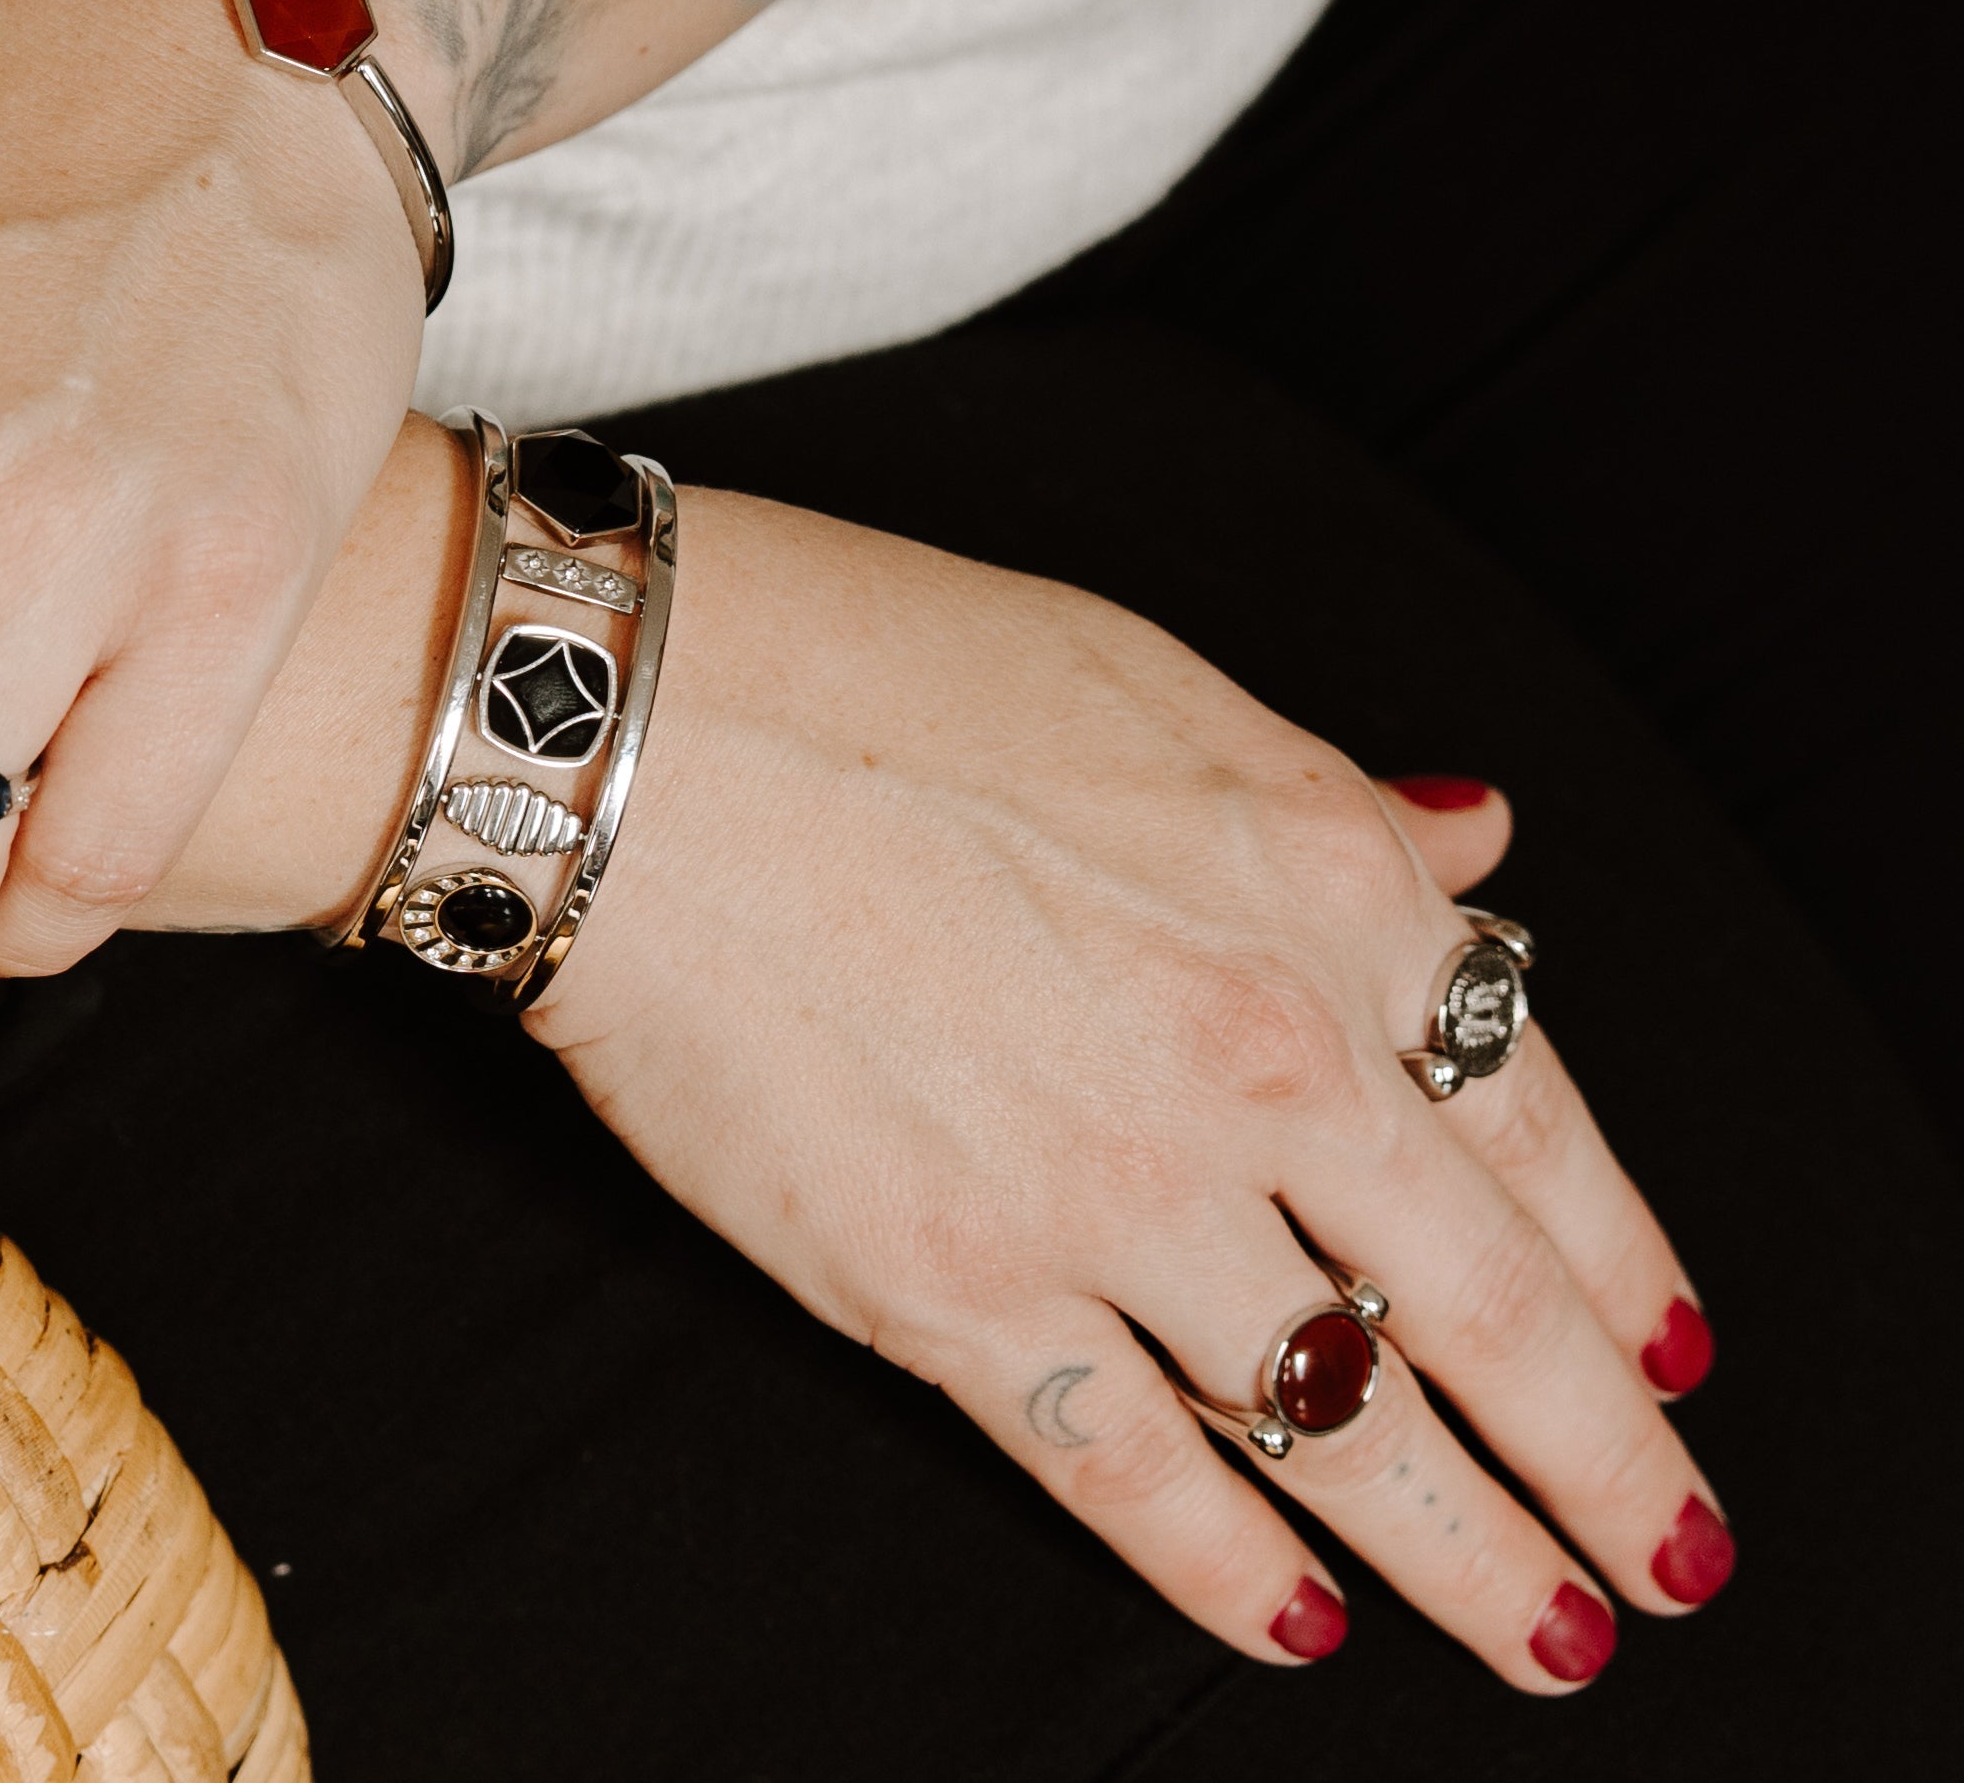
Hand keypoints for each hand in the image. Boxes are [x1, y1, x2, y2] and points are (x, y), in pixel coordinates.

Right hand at [512, 494, 1722, 1686]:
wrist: (628, 729)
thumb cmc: (868, 659)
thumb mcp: (1147, 680)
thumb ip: (1328, 800)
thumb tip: (1474, 844)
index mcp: (1321, 889)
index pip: (1536, 1119)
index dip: (1619, 1256)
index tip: (1666, 1341)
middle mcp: (1258, 1053)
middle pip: (1487, 1311)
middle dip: (1602, 1459)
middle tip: (1662, 1556)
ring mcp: (1111, 1188)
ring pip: (1341, 1423)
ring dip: (1464, 1554)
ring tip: (1541, 1636)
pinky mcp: (954, 1288)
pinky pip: (1132, 1472)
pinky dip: (1226, 1570)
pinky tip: (1290, 1621)